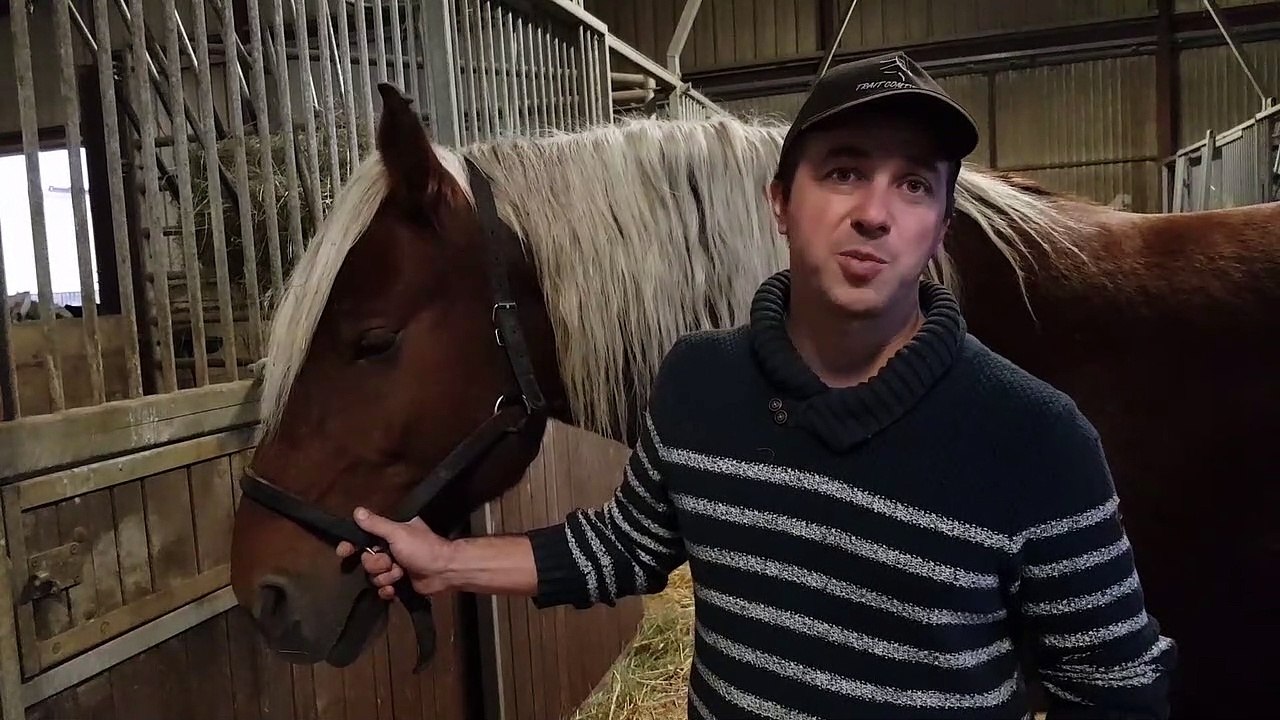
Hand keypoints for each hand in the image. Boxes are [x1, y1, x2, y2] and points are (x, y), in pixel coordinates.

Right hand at [335, 507, 454, 599]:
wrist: (443, 571)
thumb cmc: (422, 548)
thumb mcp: (398, 533)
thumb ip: (376, 524)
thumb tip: (357, 510)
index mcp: (389, 534)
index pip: (362, 538)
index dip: (351, 545)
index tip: (343, 551)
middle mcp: (390, 549)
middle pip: (366, 560)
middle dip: (377, 564)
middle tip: (391, 562)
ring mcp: (394, 567)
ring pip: (374, 577)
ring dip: (386, 577)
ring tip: (400, 573)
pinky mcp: (398, 584)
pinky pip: (382, 590)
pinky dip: (388, 590)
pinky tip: (396, 588)